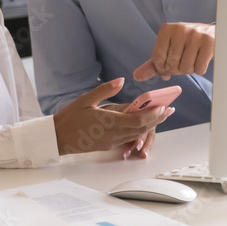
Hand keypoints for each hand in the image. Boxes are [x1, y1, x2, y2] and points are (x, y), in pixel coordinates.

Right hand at [53, 78, 172, 154]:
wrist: (58, 138)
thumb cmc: (70, 117)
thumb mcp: (86, 99)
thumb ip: (106, 90)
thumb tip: (121, 80)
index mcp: (109, 122)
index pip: (138, 119)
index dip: (153, 114)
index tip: (164, 107)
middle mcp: (113, 134)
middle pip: (141, 128)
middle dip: (156, 120)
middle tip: (168, 111)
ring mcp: (111, 141)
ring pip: (136, 134)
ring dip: (149, 126)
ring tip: (159, 117)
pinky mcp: (108, 145)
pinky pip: (128, 138)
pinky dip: (138, 131)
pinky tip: (142, 125)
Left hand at [133, 22, 214, 81]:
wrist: (213, 34)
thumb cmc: (187, 44)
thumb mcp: (169, 49)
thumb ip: (152, 64)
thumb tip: (137, 76)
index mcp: (166, 29)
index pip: (157, 58)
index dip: (162, 69)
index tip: (168, 67)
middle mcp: (180, 29)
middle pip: (171, 65)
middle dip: (177, 70)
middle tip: (182, 62)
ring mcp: (195, 35)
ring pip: (185, 68)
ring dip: (189, 70)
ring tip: (192, 59)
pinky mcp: (209, 42)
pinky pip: (199, 68)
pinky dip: (200, 70)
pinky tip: (201, 59)